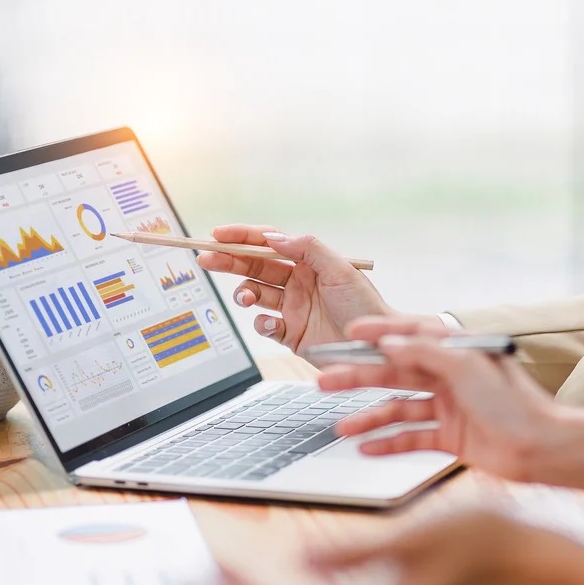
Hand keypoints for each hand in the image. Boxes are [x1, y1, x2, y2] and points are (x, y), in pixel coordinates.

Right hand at [197, 224, 405, 352]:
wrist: (376, 349)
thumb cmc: (366, 307)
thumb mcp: (341, 270)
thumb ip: (307, 248)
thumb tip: (272, 236)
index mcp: (310, 262)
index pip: (270, 243)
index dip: (243, 237)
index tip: (218, 234)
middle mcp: (299, 283)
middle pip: (255, 266)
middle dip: (229, 261)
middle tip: (207, 259)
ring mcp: (293, 309)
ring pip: (255, 295)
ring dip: (244, 293)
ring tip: (247, 297)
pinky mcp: (291, 335)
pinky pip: (265, 326)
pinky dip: (262, 324)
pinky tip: (274, 325)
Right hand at [317, 317, 564, 482]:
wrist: (542, 448)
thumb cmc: (514, 403)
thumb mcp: (467, 366)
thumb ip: (425, 352)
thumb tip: (389, 343)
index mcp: (457, 351)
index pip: (410, 336)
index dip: (378, 333)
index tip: (348, 334)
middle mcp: (450, 376)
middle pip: (395, 374)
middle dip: (359, 378)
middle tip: (326, 381)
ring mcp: (449, 407)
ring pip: (399, 409)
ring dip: (370, 417)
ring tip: (341, 426)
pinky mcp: (450, 437)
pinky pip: (412, 438)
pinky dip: (389, 443)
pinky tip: (367, 447)